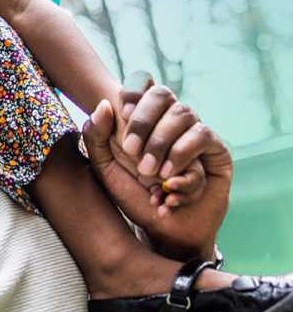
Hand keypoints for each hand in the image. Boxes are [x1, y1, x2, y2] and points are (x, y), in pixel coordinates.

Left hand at [84, 100, 231, 261]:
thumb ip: (95, 136)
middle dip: (144, 123)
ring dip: (164, 146)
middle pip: (163, 95)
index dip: (134, 91)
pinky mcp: (217, 151)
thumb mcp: (104, 168)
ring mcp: (195, 133)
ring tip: (152, 176)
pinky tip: (169, 190)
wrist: (161, 229)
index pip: (143, 82)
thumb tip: (105, 104)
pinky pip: (204, 140)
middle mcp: (170, 119)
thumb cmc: (132, 194)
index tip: (123, 113)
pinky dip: (185, 166)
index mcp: (142, 117)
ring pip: (186, 115)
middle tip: (131, 153)